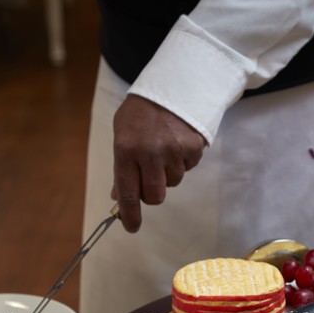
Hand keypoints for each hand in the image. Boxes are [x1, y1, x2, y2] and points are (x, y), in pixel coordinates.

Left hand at [112, 95, 205, 231]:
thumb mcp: (123, 134)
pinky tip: (177, 142)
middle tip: (150, 178)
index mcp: (126, 150)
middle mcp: (150, 153)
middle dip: (153, 193)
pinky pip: (189, 167)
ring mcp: (174, 151)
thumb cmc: (142, 112)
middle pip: (155, 195)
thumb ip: (121, 166)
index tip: (131, 227)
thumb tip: (119, 196)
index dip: (130, 214)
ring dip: (168, 173)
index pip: (128, 192)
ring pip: (174, 182)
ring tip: (165, 148)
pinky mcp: (194, 148)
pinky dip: (183, 160)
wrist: (173, 85)